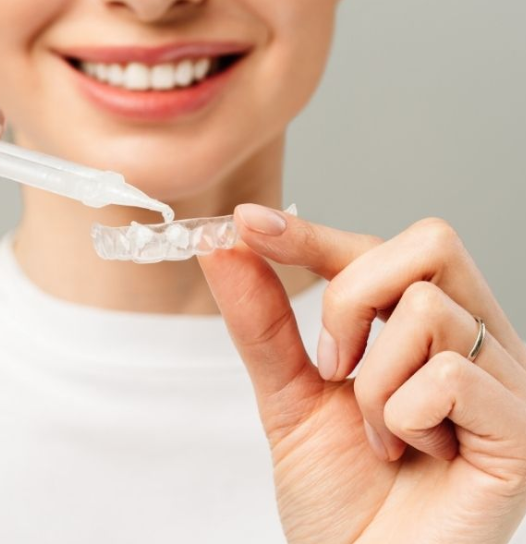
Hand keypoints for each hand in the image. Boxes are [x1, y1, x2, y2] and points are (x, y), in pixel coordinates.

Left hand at [198, 204, 525, 543]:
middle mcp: (474, 342)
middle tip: (330, 365)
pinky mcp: (519, 429)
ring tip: (378, 434)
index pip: (377, 249)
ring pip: (428, 310)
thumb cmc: (339, 495)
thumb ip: (262, 320)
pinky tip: (411, 454)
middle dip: (351, 296)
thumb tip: (223, 244)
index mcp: (424, 329)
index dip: (312, 233)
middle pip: (429, 243)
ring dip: (372, 382)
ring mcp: (504, 382)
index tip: (249, 224)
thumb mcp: (289, 394)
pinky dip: (403, 418)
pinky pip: (451, 375)